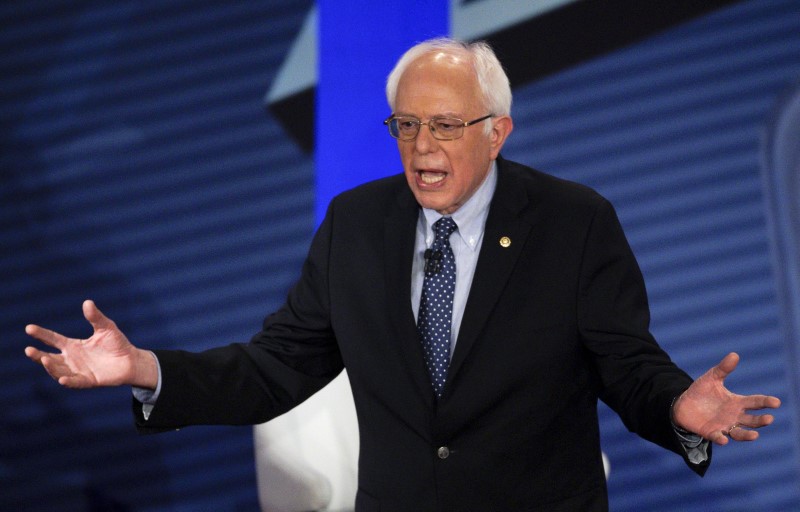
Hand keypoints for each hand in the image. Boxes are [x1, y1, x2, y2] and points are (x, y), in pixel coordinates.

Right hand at [24, 300, 157, 388]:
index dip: (41, 334)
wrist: (131, 360)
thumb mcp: (106, 328)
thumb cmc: (117, 343)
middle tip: (28, 350)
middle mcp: (71, 359)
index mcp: (73, 346)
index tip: (28, 328)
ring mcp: (78, 371)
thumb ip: (96, 317)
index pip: (53, 339)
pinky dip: (68, 381)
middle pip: (50, 358)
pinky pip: (75, 382)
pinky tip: (62, 379)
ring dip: (50, 367)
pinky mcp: (88, 381)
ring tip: (44, 358)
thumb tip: (87, 302)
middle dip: (37, 355)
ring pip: (58, 371)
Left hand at [672, 352, 780, 445]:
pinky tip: (724, 439)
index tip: (776, 402)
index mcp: (737, 402)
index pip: (755, 402)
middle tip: (769, 418)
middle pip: (752, 421)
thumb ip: (723, 368)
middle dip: (761, 420)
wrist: (683, 404)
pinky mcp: (711, 433)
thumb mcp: (712, 378)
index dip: (766, 402)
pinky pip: (718, 437)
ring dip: (747, 435)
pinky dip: (721, 439)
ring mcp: (724, 426)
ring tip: (755, 435)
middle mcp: (734, 416)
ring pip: (740, 433)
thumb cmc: (701, 391)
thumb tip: (734, 354)